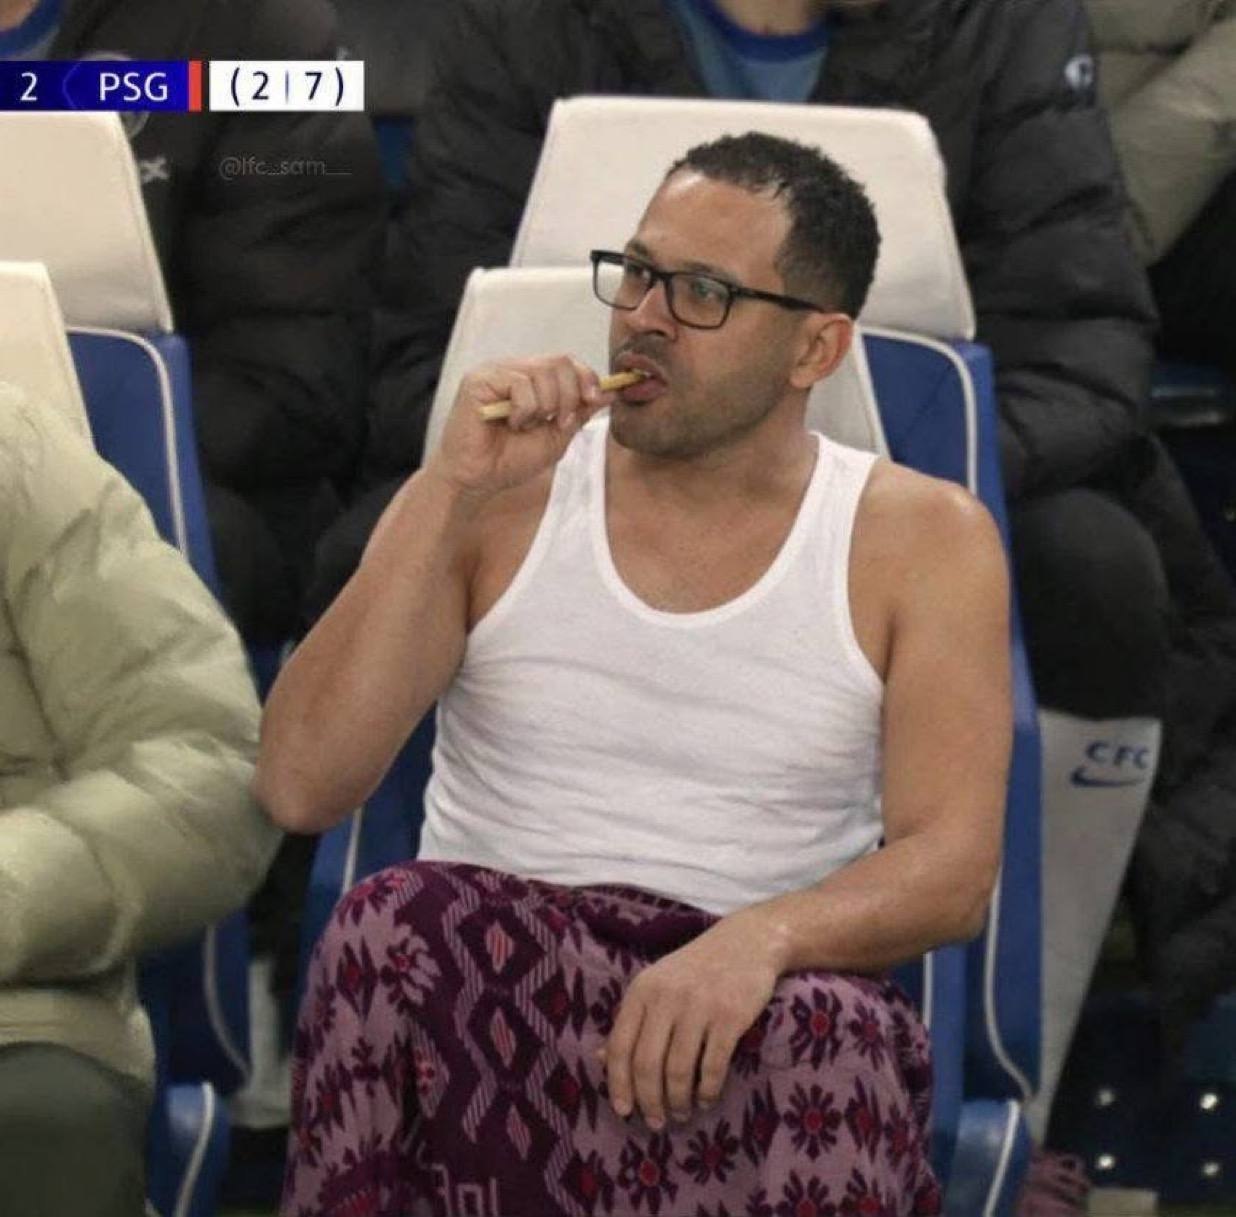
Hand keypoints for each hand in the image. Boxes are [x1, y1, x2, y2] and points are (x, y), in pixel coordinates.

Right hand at [426, 356, 613, 500]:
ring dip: (545, 407)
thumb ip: (579, 414)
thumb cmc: (509, 461)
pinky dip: (524, 410)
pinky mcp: (480, 380)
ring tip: (525, 426)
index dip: (587, 378)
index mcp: (532, 380)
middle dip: (569, 396)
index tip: (593, 401)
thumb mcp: (556, 438)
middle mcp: (515, 370)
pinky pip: (520, 384)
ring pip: (543, 372)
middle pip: (560, 362)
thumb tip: (608, 393)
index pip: (568, 363)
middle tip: (558, 423)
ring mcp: (496, 372)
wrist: (477, 480)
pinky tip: (510, 423)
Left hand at [598, 912, 783, 1128]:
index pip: (619, 1047)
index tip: (624, 1111)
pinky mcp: (730, 1016)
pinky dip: (707, 1091)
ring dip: (678, 1101)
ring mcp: (699, 1006)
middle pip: (647, 1065)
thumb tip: (600, 1058)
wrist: (746, 942)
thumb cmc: (695, 970)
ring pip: (679, 1071)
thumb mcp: (656, 985)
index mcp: (642, 990)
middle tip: (656, 1122)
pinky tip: (706, 1098)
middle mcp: (666, 997)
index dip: (618, 1085)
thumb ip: (632, 1020)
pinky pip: (713, 1066)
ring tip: (681, 1113)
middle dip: (650, 1102)